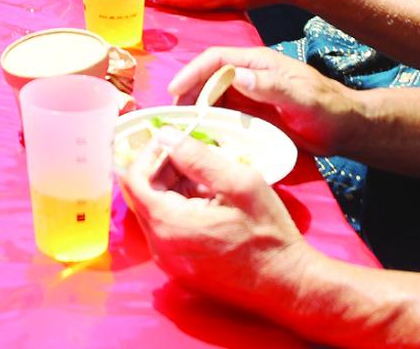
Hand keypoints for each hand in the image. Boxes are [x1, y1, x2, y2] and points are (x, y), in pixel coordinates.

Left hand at [118, 120, 310, 317]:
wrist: (286, 284)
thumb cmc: (268, 235)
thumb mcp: (240, 184)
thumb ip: (197, 157)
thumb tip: (164, 135)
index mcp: (169, 225)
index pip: (133, 179)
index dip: (148, 154)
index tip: (172, 140)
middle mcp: (160, 246)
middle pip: (142, 194)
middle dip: (163, 169)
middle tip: (195, 157)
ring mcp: (168, 261)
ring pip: (154, 210)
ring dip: (174, 188)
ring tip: (209, 181)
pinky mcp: (179, 267)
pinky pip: (166, 229)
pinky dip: (180, 208)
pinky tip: (210, 203)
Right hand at [166, 46, 354, 157]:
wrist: (346, 129)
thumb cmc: (327, 109)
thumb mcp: (302, 97)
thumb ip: (271, 85)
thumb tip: (236, 75)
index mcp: (258, 62)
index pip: (216, 60)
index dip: (193, 72)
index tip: (175, 91)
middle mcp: (249, 76)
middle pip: (208, 77)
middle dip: (187, 92)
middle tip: (172, 116)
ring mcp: (249, 95)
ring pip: (212, 97)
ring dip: (194, 109)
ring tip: (181, 128)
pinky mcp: (251, 114)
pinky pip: (223, 115)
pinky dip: (208, 123)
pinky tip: (200, 138)